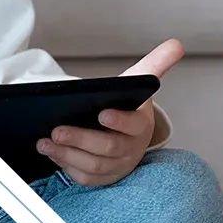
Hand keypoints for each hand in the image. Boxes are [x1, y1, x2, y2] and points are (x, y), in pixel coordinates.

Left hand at [36, 39, 183, 186]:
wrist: (123, 130)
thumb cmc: (128, 104)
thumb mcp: (139, 82)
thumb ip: (156, 64)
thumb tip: (177, 44)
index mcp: (141, 125)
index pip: (133, 125)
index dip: (119, 121)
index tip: (102, 113)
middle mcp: (131, 149)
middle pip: (107, 148)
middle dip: (81, 139)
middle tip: (57, 130)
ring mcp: (117, 166)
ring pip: (93, 166)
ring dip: (67, 155)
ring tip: (45, 142)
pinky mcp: (102, 178)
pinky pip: (85, 178)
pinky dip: (66, 167)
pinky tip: (50, 153)